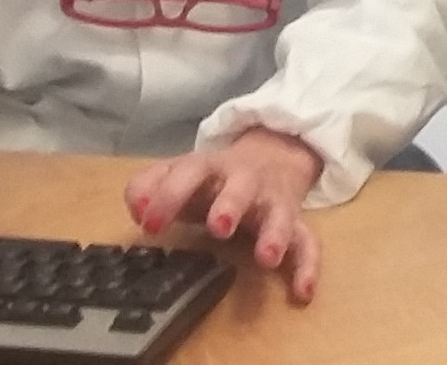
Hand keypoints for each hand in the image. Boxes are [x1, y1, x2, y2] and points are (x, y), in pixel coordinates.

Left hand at [123, 129, 326, 304]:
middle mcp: (246, 182)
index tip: (150, 226)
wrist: (272, 157)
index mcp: (212, 168)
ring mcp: (273, 202)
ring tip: (267, 258)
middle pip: (242, 187)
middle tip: (219, 227)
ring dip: (275, 234)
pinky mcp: (294, 222)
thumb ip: (148, 186)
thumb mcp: (178, 173)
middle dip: (232, 205)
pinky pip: (307, 241)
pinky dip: (308, 265)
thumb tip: (138, 210)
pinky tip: (303, 290)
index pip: (190, 172)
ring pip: (280, 215)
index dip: (170, 196)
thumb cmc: (213, 178)